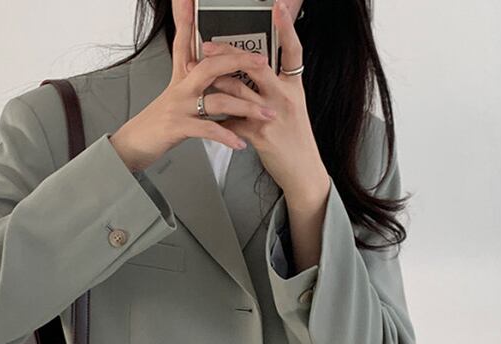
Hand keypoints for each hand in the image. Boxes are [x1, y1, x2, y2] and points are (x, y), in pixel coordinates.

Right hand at [109, 0, 277, 172]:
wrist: (137, 143)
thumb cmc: (160, 122)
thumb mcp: (175, 94)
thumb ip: (192, 78)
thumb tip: (210, 67)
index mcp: (181, 76)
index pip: (185, 40)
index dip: (186, 17)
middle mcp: (181, 87)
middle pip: (211, 65)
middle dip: (239, 62)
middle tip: (261, 62)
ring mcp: (180, 107)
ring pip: (217, 101)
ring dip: (245, 108)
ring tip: (265, 114)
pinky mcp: (179, 127)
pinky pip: (208, 129)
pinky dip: (226, 136)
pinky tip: (239, 142)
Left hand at [204, 0, 330, 202]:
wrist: (303, 171)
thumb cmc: (295, 140)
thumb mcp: (291, 107)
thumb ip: (274, 88)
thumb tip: (252, 71)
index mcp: (293, 87)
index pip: (293, 51)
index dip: (287, 27)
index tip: (277, 7)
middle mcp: (284, 97)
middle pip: (255, 65)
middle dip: (228, 53)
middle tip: (208, 45)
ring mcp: (272, 115)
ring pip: (238, 90)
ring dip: (214, 82)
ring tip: (197, 74)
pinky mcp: (260, 135)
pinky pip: (231, 122)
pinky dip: (216, 119)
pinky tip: (207, 116)